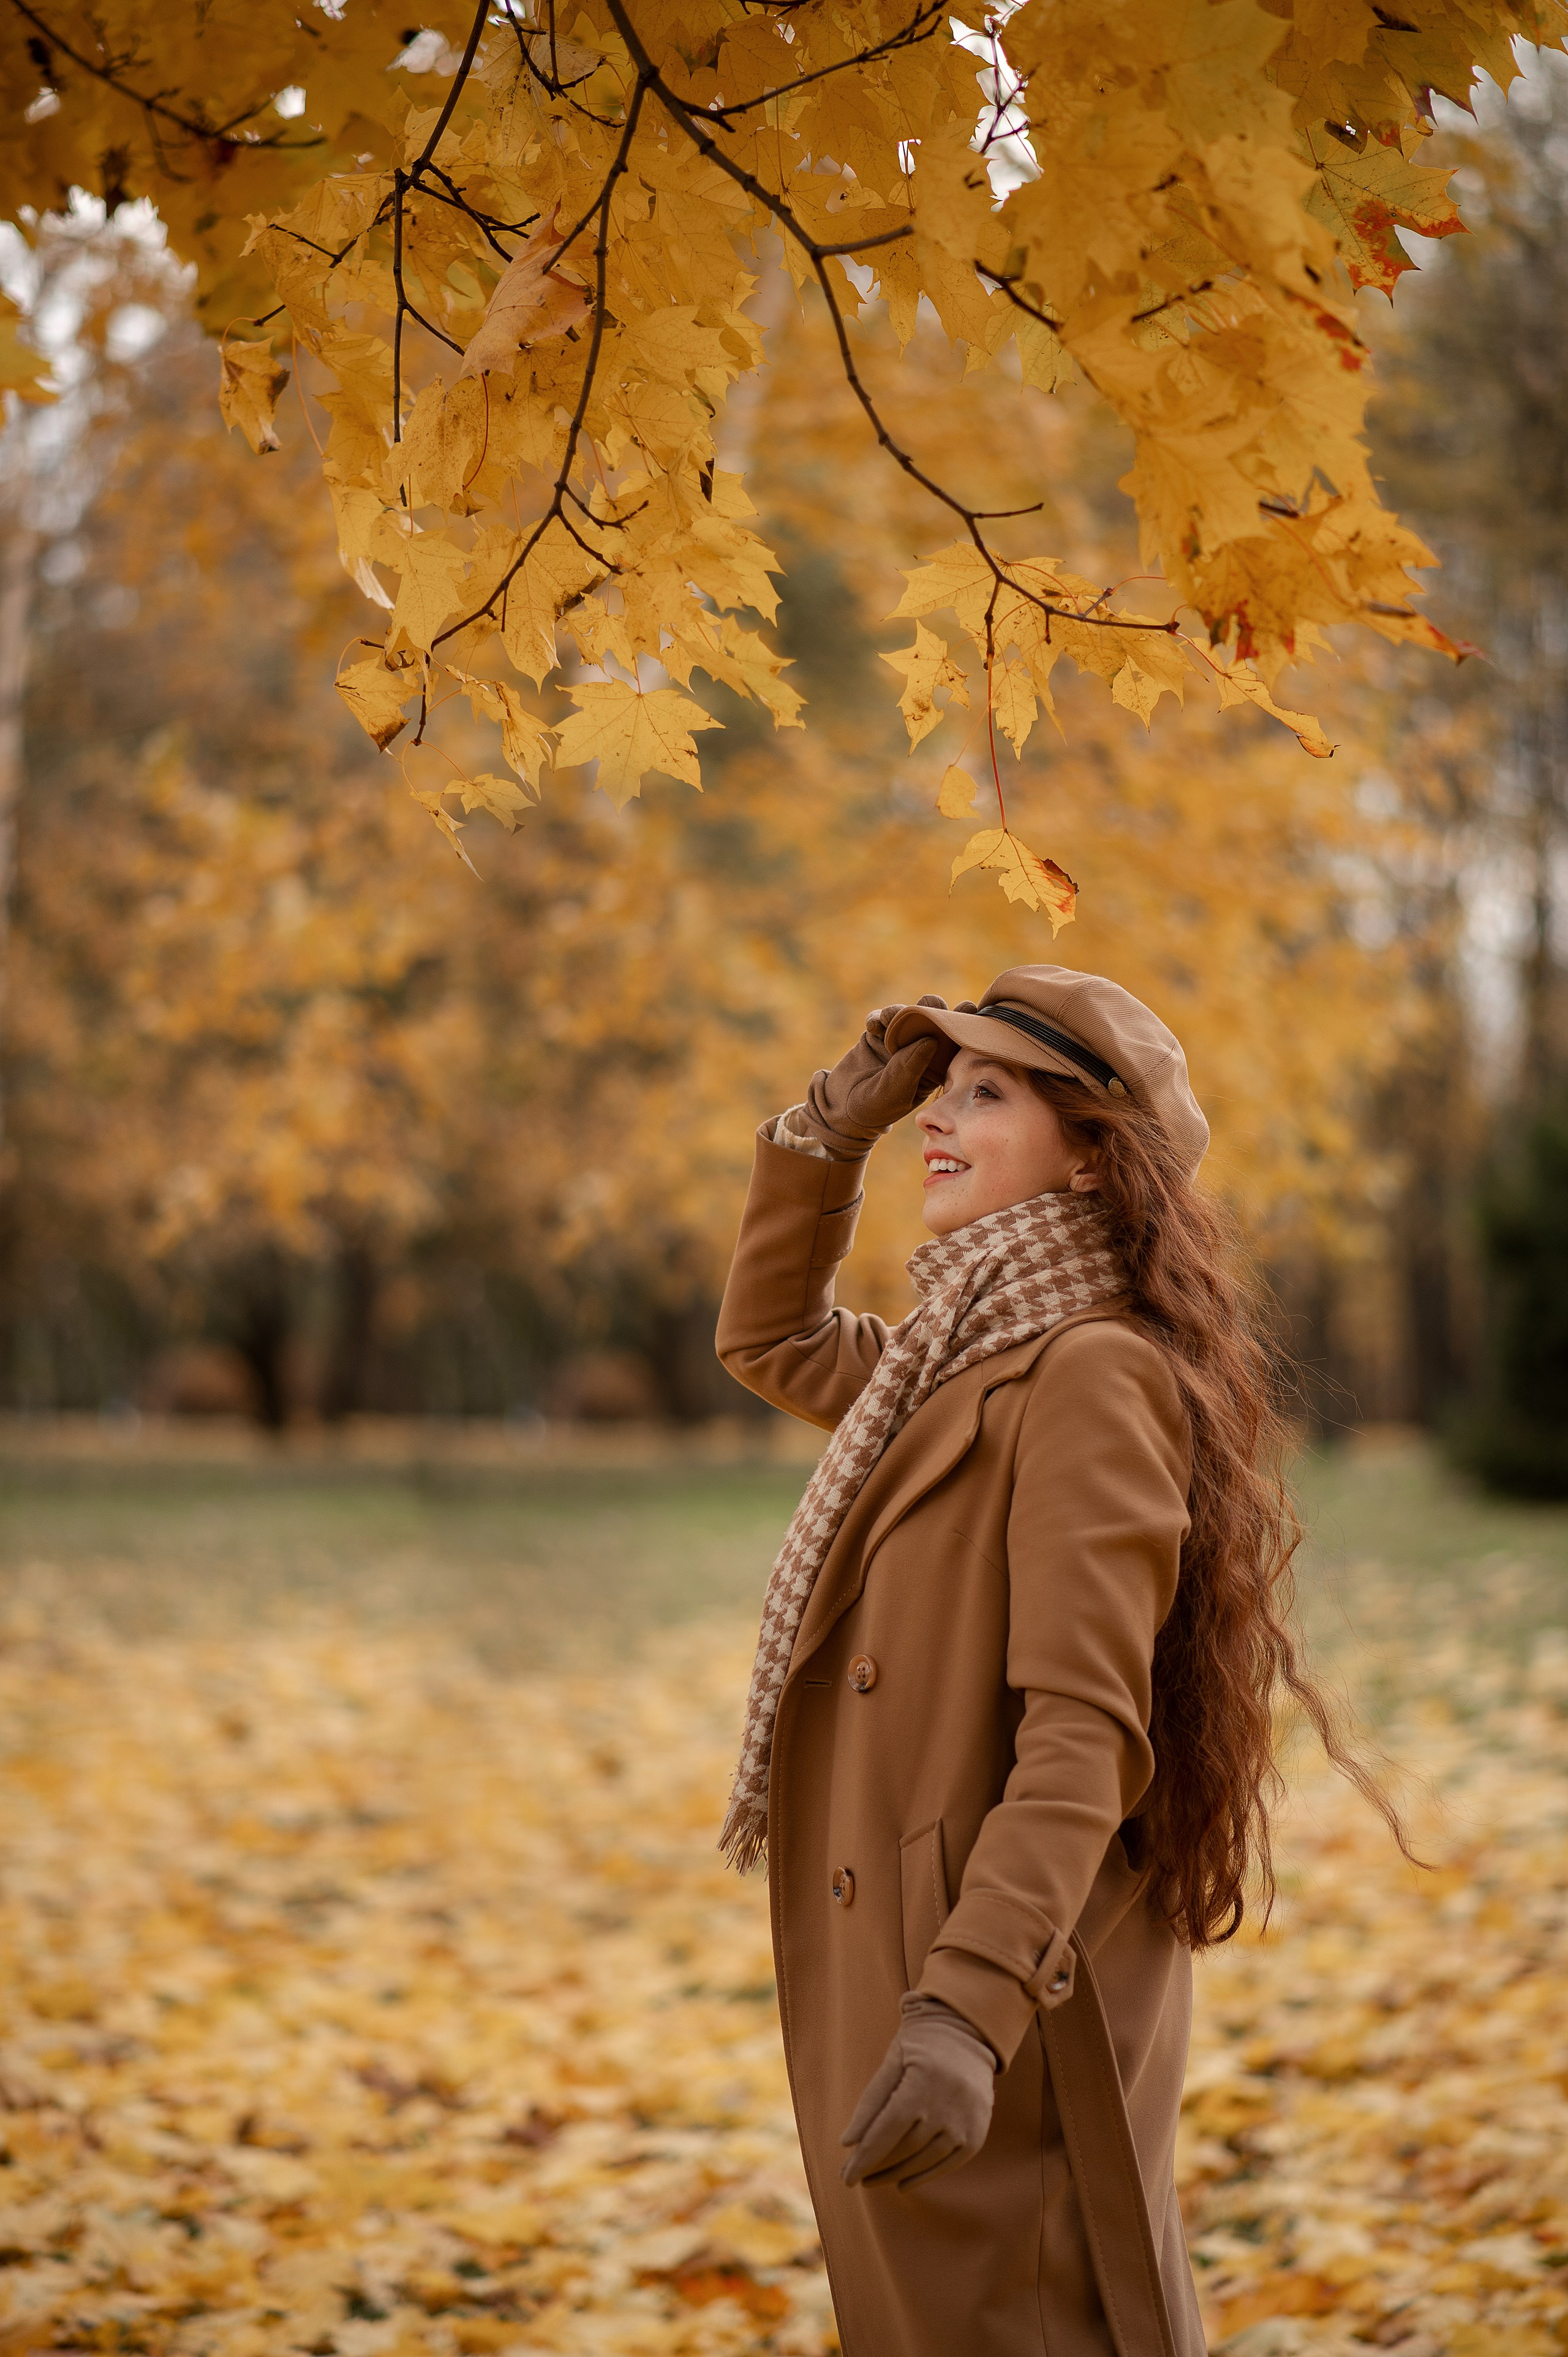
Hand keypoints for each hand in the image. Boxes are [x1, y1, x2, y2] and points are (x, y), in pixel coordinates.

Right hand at [797, 995, 953, 1159]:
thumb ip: (910, 1067)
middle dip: (932, 1008)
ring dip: (901, 1012)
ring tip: (890, 1018)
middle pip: (933, 1021)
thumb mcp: (894, 1092)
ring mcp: (898, 1041)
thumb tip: (931, 1039)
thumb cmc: (875, 1109)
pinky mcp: (876, 1035)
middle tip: (929, 1004)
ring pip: (907, 1015)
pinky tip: (873, 1025)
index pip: (953, 1043)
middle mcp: (919, 1051)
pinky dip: (877, 1017)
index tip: (969, 1006)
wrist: (841, 1110)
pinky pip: (880, 1018)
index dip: (962, 1025)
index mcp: (934, 1068)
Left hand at [840, 1995, 997, 2192]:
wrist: (966, 2033)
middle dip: (875, 2167)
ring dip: (895, 2175)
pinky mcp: (977, 2134)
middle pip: (903, 2149)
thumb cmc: (920, 2045)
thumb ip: (871, 2101)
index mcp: (922, 2083)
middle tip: (852, 2177)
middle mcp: (946, 2106)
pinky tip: (902, 2183)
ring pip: (924, 2160)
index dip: (864, 2157)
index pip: (886, 2131)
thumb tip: (847, 2142)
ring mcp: (965, 2123)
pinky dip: (923, 2176)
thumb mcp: (892, 2061)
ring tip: (872, 2180)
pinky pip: (948, 2164)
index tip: (845, 2176)